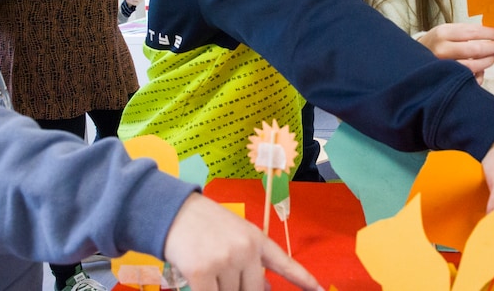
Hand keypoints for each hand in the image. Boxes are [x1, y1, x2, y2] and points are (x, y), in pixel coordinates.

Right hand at [164, 193, 320, 290]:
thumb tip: (264, 289)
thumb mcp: (236, 235)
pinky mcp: (201, 273)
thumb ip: (252, 262)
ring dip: (218, 289)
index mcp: (256, 239)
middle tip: (223, 275)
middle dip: (239, 289)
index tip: (320, 290)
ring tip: (206, 268)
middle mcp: (245, 250)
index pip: (285, 264)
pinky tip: (199, 281)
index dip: (304, 279)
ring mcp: (224, 261)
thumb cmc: (205, 224)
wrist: (173, 211)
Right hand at [418, 23, 493, 77]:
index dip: (491, 34)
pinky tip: (480, 71)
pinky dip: (478, 76)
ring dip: (487, 62)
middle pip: (475, 49)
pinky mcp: (445, 79)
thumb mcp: (448, 31)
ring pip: (472, 66)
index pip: (473, 32)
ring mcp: (443, 66)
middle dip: (492, 48)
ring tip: (492, 57)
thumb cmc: (437, 43)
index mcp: (443, 33)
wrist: (416, 58)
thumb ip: (468, 32)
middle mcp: (442, 49)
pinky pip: (468, 80)